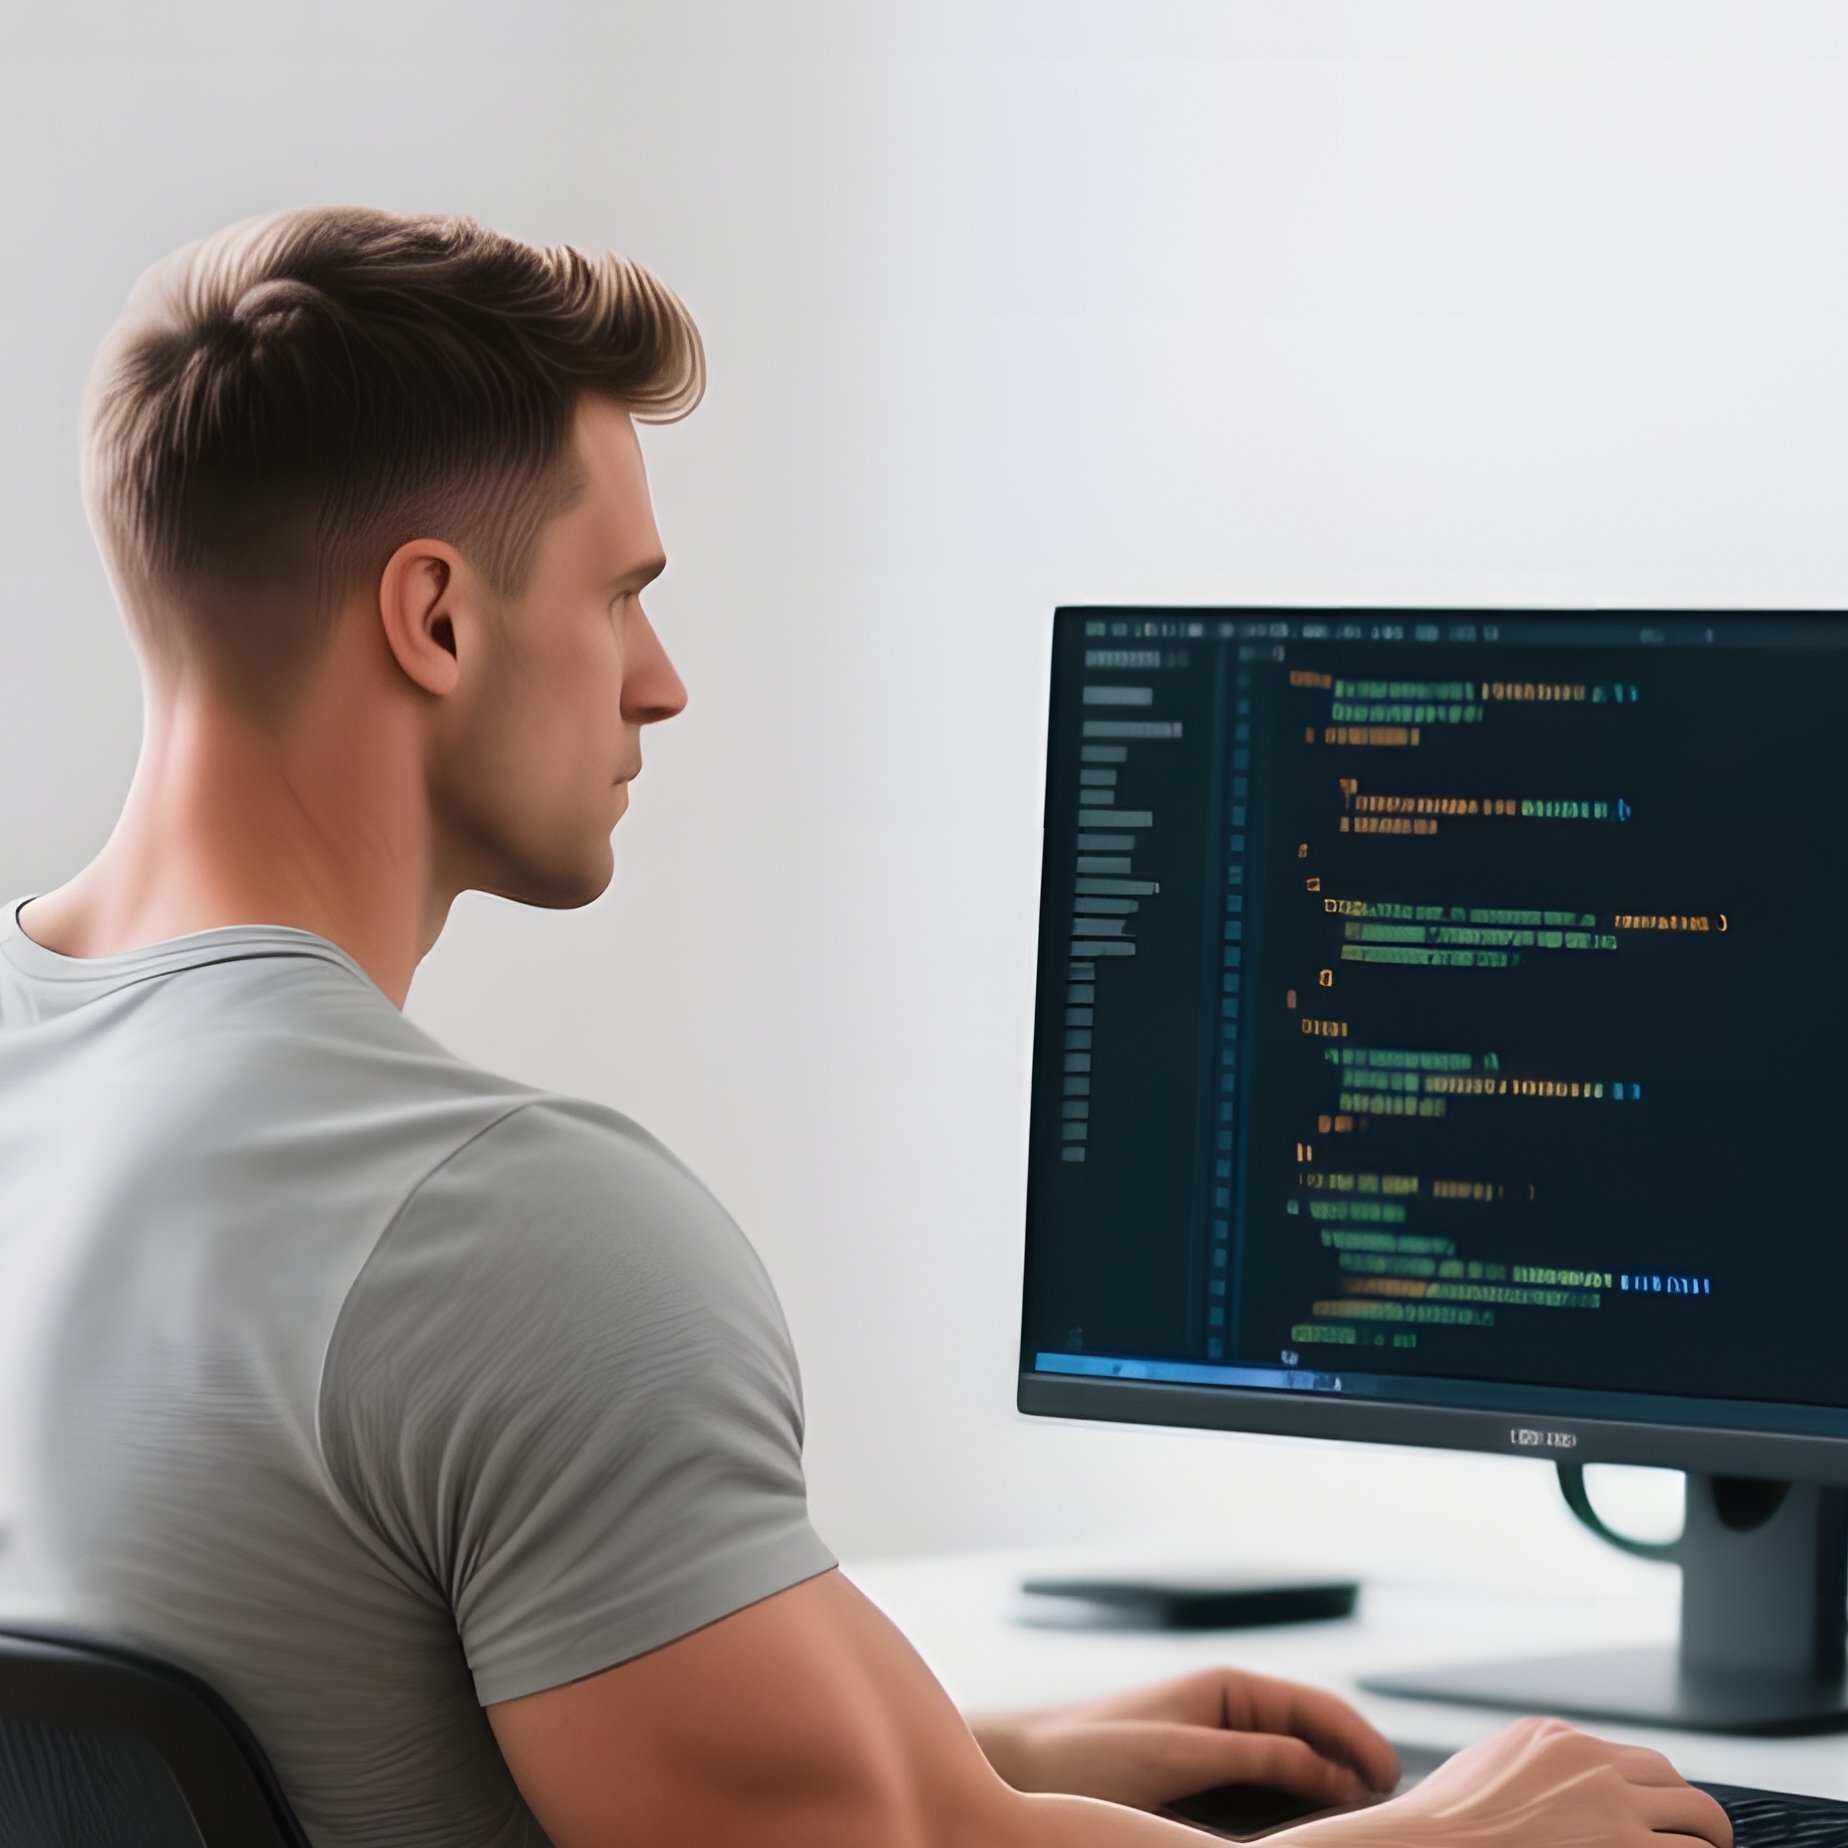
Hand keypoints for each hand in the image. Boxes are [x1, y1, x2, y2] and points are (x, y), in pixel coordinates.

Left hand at [966, 1665, 1399, 1814]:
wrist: (1027, 1766)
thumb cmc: (1092, 1752)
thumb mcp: (1182, 1754)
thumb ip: (1259, 1757)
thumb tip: (1339, 1773)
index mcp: (1229, 1689)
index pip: (1320, 1709)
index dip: (1363, 1744)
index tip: (1398, 1785)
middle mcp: (1230, 1713)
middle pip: (1317, 1739)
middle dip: (1356, 1770)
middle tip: (1396, 1818)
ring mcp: (1219, 1747)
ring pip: (1296, 1770)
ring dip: (1329, 1794)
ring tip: (1360, 1831)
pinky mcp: (1203, 1781)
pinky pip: (1266, 1793)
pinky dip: (1296, 1810)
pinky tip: (1306, 1837)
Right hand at [1277, 1716, 1732, 1846]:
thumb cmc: (1444, 1828)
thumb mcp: (1488, 1773)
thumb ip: (1534, 1772)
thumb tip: (1568, 1792)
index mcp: (1553, 1739)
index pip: (1637, 1760)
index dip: (1654, 1798)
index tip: (1657, 1824)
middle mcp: (1588, 1762)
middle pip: (1677, 1783)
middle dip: (1687, 1817)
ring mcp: (1610, 1806)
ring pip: (1700, 1819)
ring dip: (1700, 1845)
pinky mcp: (1623, 1846)